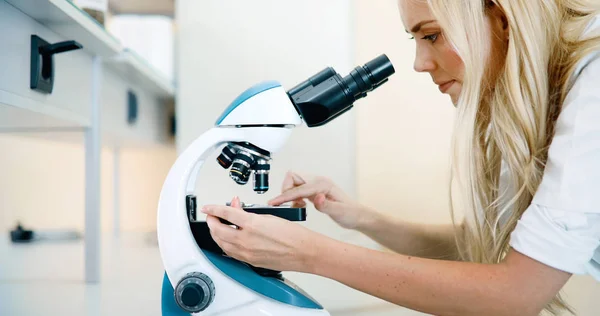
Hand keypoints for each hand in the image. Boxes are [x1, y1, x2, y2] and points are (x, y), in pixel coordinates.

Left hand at [202, 196, 320, 272]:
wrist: (303, 251)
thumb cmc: (292, 234)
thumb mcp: (268, 216)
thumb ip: (249, 213)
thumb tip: (237, 209)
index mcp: (251, 225)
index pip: (225, 214)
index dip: (213, 209)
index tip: (207, 208)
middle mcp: (245, 240)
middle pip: (217, 230)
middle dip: (212, 221)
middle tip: (213, 215)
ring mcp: (246, 253)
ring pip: (221, 243)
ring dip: (216, 233)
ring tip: (219, 226)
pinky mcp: (249, 261)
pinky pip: (230, 252)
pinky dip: (225, 244)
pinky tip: (227, 239)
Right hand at [268, 171, 368, 229]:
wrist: (357, 216)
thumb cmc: (351, 214)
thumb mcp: (340, 213)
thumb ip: (326, 206)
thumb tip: (316, 197)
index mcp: (323, 184)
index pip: (298, 188)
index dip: (284, 195)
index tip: (273, 202)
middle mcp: (318, 181)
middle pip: (293, 177)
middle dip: (286, 190)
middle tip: (289, 204)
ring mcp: (316, 185)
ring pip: (294, 183)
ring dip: (290, 194)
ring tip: (297, 207)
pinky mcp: (314, 191)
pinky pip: (298, 189)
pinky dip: (294, 197)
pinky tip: (300, 206)